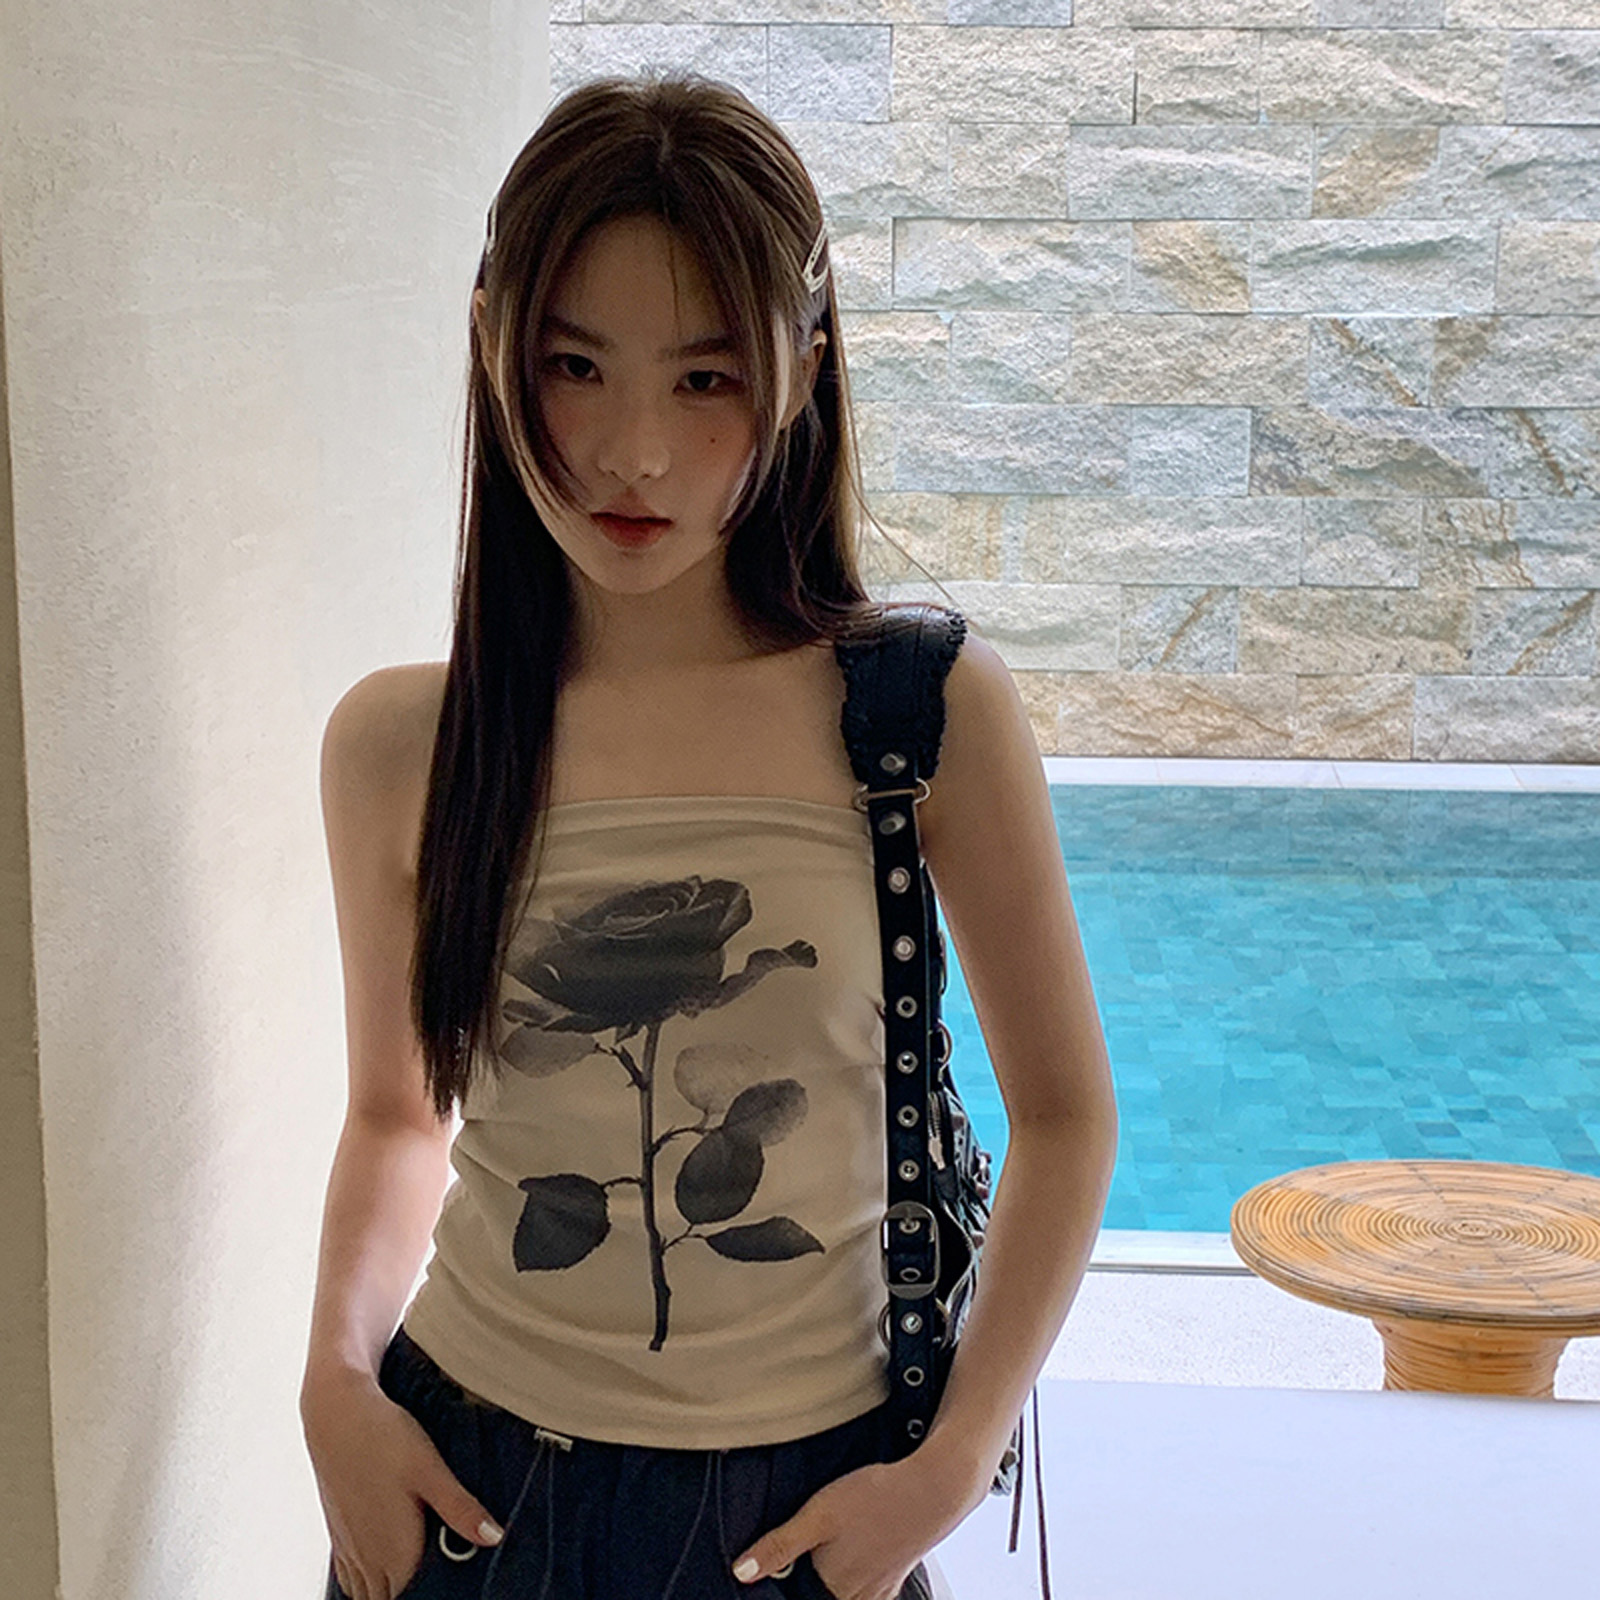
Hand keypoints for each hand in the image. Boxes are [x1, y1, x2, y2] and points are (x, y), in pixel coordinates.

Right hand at [302, 1368, 503, 1599]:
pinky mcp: (337, 1533)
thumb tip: (493, 1538)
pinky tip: (382, 1562)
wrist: (337, 1412)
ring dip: (386, 1591)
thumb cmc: (383, 1437)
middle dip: (410, 1595)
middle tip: (437, 1579)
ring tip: (412, 1576)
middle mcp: (367, 1558)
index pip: (411, 1598)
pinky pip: (349, 1576)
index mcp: (393, 1552)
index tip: (449, 1584)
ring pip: (365, 1592)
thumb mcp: (431, 1470)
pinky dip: (365, 1580)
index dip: (430, 1594)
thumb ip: (461, 1509)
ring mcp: (349, 1547)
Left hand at [731, 1450, 981, 1599]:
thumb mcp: (819, 1515)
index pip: (798, 1598)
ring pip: (843, 1594)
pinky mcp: (895, 1576)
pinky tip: (852, 1556)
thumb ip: (779, 1546)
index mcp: (832, 1588)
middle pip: (821, 1596)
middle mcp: (856, 1597)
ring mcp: (879, 1590)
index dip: (786, 1587)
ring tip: (826, 1555)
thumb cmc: (875, 1498)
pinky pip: (866, 1588)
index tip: (772, 1575)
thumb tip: (741, 1574)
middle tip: (804, 1556)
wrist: (934, 1490)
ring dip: (830, 1581)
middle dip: (807, 1583)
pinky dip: (853, 1578)